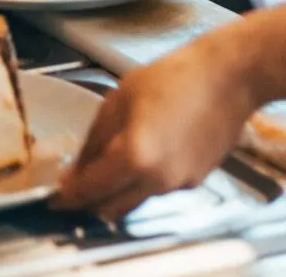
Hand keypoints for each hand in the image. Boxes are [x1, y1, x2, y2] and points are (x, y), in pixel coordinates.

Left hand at [51, 37, 259, 219]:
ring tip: (112, 162)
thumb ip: (94, 137)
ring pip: (135, 202)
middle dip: (90, 200)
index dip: (68, 196)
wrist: (230, 77)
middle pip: (110, 209)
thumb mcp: (121, 97)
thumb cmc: (178, 76)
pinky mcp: (196, 180)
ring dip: (118, 191)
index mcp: (134, 156)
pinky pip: (159, 189)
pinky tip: (147, 152)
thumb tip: (77, 165)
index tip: (56, 195)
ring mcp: (179, 183)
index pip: (89, 191)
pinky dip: (144, 181)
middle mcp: (157, 179)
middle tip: (78, 184)